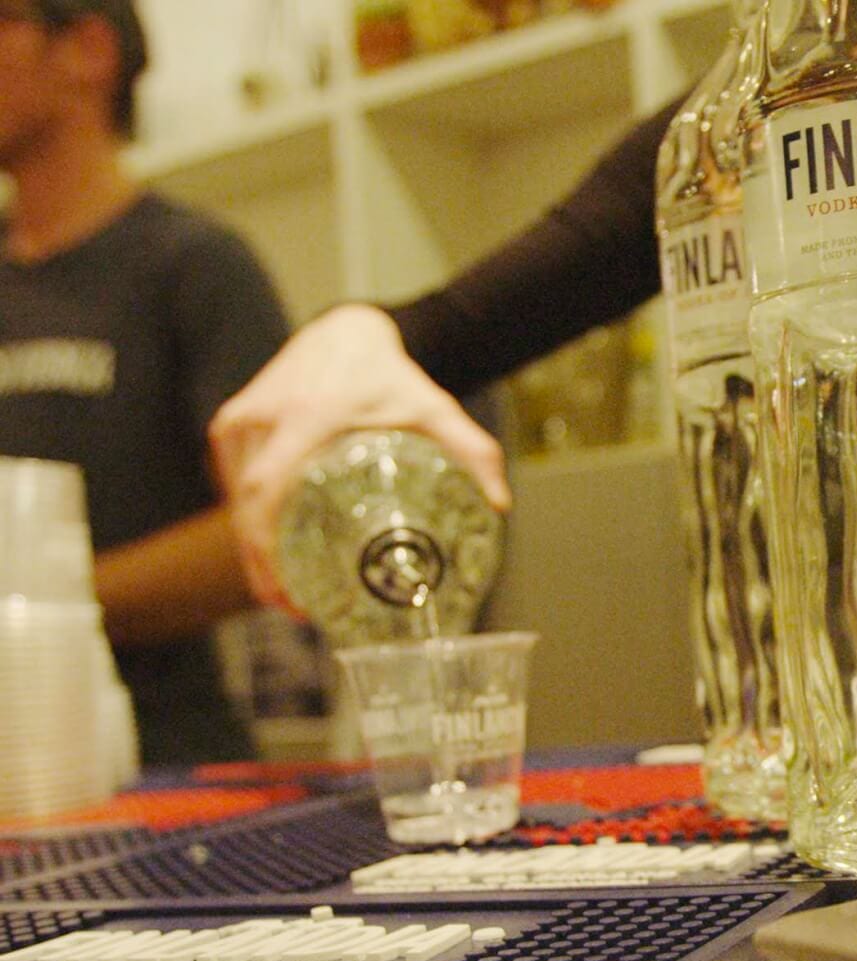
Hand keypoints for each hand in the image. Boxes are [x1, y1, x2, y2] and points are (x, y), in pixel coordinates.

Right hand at [208, 304, 511, 611]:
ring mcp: (240, 422)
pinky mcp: (232, 425)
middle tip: (292, 607)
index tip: (287, 590)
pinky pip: (234, 482)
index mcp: (302, 418)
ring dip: (254, 547)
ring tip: (284, 589)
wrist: (346, 331)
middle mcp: (260, 420)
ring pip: (235, 499)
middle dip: (262, 565)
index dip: (267, 547)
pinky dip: (249, 518)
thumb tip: (499, 505)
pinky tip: (272, 551)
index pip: (264, 492)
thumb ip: (472, 451)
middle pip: (244, 508)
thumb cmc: (388, 373)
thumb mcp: (434, 408)